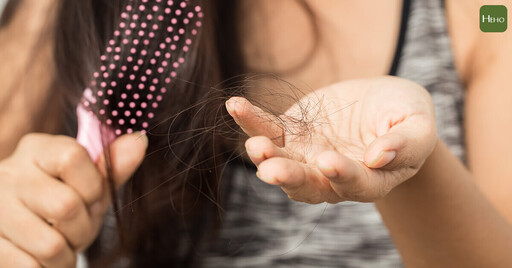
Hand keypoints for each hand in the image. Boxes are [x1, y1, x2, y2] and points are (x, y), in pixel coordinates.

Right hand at [0, 133, 146, 266]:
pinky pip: (29, 266)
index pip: (73, 158)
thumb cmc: (60, 207)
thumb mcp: (91, 187)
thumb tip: (140, 141)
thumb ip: (113, 168)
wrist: (18, 235)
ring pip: (50, 244)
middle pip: (66, 205)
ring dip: (65, 254)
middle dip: (82, 229)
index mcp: (38, 150)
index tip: (90, 198)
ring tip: (59, 246)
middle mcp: (9, 173)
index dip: (93, 187)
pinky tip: (39, 258)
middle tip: (74, 230)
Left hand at [226, 76, 436, 203]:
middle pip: (307, 184)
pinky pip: (267, 130)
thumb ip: (406, 144)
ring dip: (265, 156)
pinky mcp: (290, 134)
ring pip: (282, 162)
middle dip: (289, 178)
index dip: (342, 176)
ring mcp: (306, 156)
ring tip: (255, 146)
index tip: (330, 161)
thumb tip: (379, 157)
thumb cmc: (405, 117)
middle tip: (271, 171)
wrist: (381, 103)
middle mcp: (330, 176)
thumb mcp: (418, 126)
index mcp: (367, 180)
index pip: (354, 185)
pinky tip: (236, 106)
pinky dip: (251, 121)